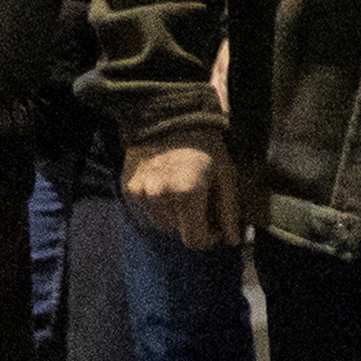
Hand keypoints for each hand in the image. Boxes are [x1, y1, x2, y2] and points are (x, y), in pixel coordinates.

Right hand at [125, 141, 246, 250]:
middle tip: (202, 205)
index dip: (209, 238)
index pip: (195, 240)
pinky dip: (158, 209)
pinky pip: (145, 214)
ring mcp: (140, 194)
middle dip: (193, 225)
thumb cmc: (206, 148)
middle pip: (178, 233)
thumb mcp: (226, 176)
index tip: (216, 226)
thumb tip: (232, 240)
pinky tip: (167, 190)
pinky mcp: (127, 190)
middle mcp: (159, 196)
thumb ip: (229, 211)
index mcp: (186, 193)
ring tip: (184, 194)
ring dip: (174, 218)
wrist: (171, 119)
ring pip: (161, 225)